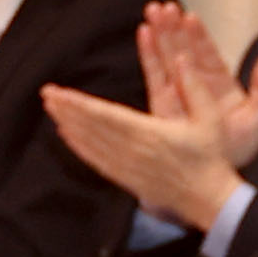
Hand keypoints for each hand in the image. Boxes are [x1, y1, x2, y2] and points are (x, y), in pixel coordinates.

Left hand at [38, 1, 257, 221]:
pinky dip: (79, 148)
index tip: (60, 91)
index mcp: (151, 134)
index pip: (106, 116)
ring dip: (69, 125)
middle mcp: (134, 151)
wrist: (210, 198)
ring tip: (51, 109)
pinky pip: (97, 161)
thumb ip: (195, 87)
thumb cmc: (211, 158)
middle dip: (67, 110)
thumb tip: (181, 57)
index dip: (80, 103)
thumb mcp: (211, 118)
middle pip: (92, 128)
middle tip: (46, 93)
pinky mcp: (127, 179)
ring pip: (91, 144)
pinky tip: (67, 136)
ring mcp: (128, 167)